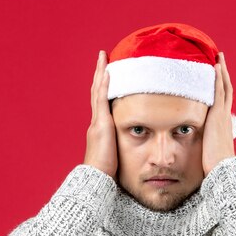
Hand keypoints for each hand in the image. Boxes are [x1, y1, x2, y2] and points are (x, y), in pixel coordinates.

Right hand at [83, 50, 117, 180]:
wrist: (97, 178)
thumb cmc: (109, 172)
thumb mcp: (118, 154)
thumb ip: (124, 146)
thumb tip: (138, 145)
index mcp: (101, 129)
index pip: (102, 102)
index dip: (104, 86)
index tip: (108, 72)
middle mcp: (97, 122)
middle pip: (98, 92)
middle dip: (100, 74)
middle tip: (103, 57)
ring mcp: (97, 122)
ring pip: (98, 91)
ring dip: (101, 73)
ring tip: (103, 57)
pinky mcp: (101, 124)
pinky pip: (101, 100)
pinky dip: (104, 85)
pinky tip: (107, 72)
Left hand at [202, 52, 234, 176]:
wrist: (222, 170)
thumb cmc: (214, 165)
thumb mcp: (207, 151)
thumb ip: (203, 143)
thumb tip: (197, 145)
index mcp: (222, 124)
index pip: (222, 102)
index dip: (220, 88)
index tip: (217, 76)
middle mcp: (225, 117)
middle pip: (226, 90)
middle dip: (223, 74)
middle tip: (220, 59)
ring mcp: (222, 116)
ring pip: (224, 88)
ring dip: (221, 72)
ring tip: (218, 57)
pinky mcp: (217, 116)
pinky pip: (218, 93)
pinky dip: (218, 79)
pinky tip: (215, 67)